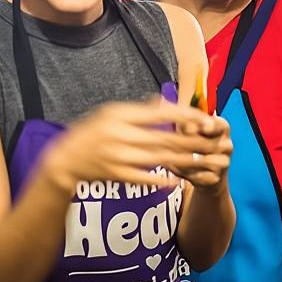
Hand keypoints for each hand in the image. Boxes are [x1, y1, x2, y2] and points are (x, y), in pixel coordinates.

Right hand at [43, 99, 229, 191]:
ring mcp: (120, 158)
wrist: (65, 159)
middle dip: (193, 141)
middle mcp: (121, 136)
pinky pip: (146, 178)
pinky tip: (180, 179)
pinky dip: (163, 179)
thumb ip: (139, 109)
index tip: (203, 119)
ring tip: (206, 160)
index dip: (184, 116)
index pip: (159, 114)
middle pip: (165, 138)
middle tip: (215, 143)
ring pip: (160, 159)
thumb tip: (165, 102)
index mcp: (121, 116)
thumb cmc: (90, 132)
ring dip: (185, 160)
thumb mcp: (110, 113)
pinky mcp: (118, 175)